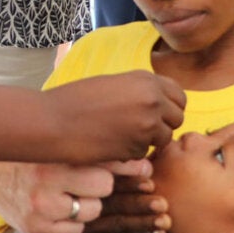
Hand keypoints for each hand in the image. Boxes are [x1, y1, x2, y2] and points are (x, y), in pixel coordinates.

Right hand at [0, 159, 154, 232]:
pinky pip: (77, 232)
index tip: (150, 177)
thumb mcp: (62, 148)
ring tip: (100, 199)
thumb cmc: (34, 157)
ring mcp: (42, 214)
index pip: (103, 170)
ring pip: (93, 214)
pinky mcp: (39, 231)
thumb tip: (146, 166)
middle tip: (158, 203)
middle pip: (103, 195)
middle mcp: (47, 188)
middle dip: (130, 198)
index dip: (130, 174)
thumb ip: (101, 155)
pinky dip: (80, 224)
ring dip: (98, 207)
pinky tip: (76, 215)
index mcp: (55, 162)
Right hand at [43, 72, 185, 162]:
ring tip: (123, 136)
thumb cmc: (75, 100)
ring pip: (164, 139)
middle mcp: (152, 100)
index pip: (180, 96)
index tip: (157, 113)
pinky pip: (145, 153)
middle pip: (178, 119)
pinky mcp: (135, 148)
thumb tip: (159, 103)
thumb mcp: (113, 84)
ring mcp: (146, 126)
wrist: (53, 121)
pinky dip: (133, 152)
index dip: (170, 106)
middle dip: (163, 125)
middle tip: (141, 129)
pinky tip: (111, 145)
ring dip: (149, 141)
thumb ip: (139, 91)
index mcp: (146, 80)